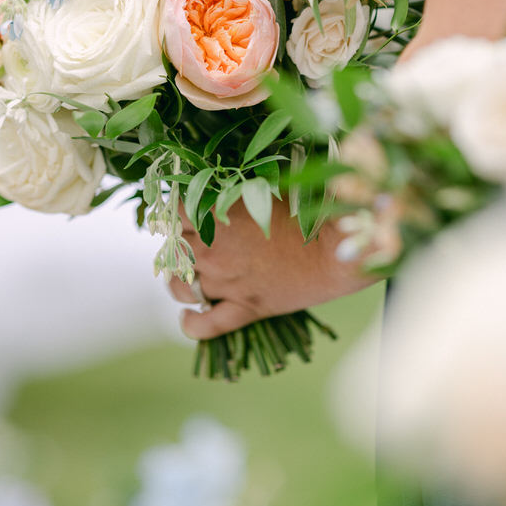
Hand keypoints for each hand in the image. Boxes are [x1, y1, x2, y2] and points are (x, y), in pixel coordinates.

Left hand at [168, 198, 372, 338]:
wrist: (335, 250)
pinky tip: (188, 316)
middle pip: (171, 250)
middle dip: (175, 245)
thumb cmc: (306, 209)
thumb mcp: (266, 187)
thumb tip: (219, 180)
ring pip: (179, 288)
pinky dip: (191, 323)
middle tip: (188, 241)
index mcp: (214, 216)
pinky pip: (205, 325)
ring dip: (178, 281)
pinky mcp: (244, 309)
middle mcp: (212, 251)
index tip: (183, 210)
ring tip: (187, 275)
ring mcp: (225, 283)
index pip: (172, 212)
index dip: (175, 211)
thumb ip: (236, 186)